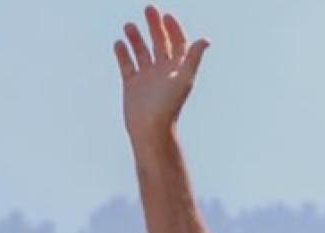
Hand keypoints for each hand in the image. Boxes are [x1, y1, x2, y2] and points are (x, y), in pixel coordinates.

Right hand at [114, 5, 209, 139]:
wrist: (151, 129)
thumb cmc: (169, 106)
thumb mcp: (184, 78)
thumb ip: (193, 58)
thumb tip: (206, 40)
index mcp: (177, 69)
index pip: (178, 43)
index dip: (174, 28)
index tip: (166, 16)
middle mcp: (163, 71)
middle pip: (160, 43)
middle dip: (155, 26)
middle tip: (149, 9)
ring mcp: (147, 77)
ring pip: (142, 51)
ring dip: (136, 38)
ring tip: (129, 25)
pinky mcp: (132, 85)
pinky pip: (127, 65)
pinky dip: (123, 53)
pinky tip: (119, 43)